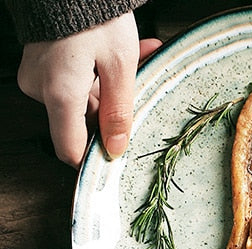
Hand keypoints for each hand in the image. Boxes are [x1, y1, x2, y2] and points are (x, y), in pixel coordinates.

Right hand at [17, 13, 160, 167]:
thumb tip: (116, 148)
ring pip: (82, 98)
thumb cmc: (94, 13)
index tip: (117, 153)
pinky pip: (74, 79)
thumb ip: (118, 112)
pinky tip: (123, 56)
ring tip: (138, 62)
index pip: (70, 150)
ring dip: (111, 87)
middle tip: (139, 88)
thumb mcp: (120, 66)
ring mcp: (38, 73)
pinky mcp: (42, 61)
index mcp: (59, 94)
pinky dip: (99, 73)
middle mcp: (42, 87)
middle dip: (113, 109)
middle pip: (82, 121)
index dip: (95, 157)